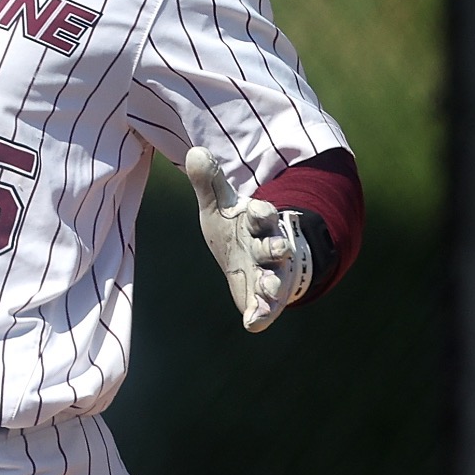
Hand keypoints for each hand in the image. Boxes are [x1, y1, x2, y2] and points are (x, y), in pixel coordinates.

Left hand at [184, 148, 309, 332]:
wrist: (250, 254)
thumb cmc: (235, 228)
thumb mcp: (220, 206)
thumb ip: (209, 183)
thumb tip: (194, 151)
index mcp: (258, 223)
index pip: (264, 214)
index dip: (262, 211)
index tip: (259, 208)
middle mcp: (268, 249)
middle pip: (275, 247)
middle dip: (277, 248)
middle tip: (280, 249)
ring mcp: (269, 274)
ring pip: (275, 279)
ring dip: (273, 284)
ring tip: (267, 288)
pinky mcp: (263, 297)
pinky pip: (264, 308)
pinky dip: (260, 315)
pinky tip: (252, 323)